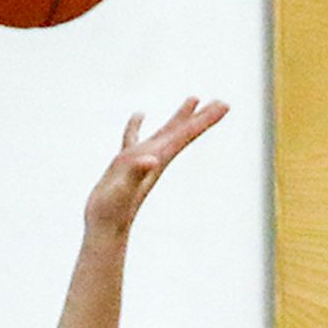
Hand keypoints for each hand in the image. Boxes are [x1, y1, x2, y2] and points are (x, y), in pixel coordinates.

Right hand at [81, 98, 229, 235]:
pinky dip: (136, 125)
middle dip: (201, 116)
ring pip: (165, 132)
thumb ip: (137, 173)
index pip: (185, 135)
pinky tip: (140, 113)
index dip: (204, 119)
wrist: (103, 229)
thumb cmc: (113, 212)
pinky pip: (134, 138)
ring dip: (180, 117)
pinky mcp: (124, 164)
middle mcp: (154, 159)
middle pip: (183, 132)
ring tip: (195, 98)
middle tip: (222, 101)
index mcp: (158, 160)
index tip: (224, 105)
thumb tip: (151, 160)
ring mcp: (140, 161)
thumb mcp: (124, 191)